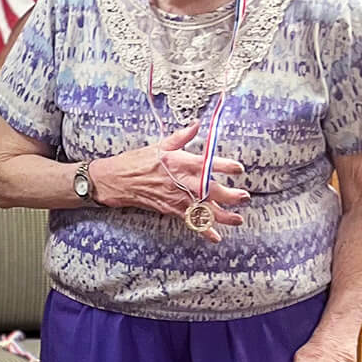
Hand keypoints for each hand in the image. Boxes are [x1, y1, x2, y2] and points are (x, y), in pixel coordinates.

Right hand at [94, 124, 249, 241]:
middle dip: (231, 195)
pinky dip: (204, 230)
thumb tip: (196, 124)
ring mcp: (178, 197)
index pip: (210, 163)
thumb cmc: (137, 161)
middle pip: (213, 190)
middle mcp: (183, 181)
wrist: (117, 180)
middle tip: (244, 197)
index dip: (226, 166)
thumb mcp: (159, 145)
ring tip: (238, 219)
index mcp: (182, 162)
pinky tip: (215, 237)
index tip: (239, 169)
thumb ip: (181, 137)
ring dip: (224, 216)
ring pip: (206, 209)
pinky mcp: (171, 209)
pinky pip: (191, 221)